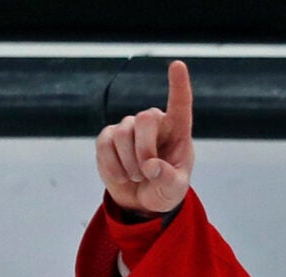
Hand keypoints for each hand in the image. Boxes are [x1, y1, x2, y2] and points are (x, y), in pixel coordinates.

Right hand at [96, 59, 194, 215]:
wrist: (141, 203)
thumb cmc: (164, 190)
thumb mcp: (174, 190)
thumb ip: (168, 179)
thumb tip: (152, 165)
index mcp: (177, 131)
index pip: (180, 104)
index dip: (178, 85)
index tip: (178, 65)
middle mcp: (153, 123)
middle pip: (144, 119)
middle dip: (144, 150)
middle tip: (147, 173)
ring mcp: (129, 127)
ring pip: (123, 134)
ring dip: (130, 164)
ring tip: (137, 177)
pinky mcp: (108, 137)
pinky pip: (105, 145)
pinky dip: (113, 167)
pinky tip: (122, 176)